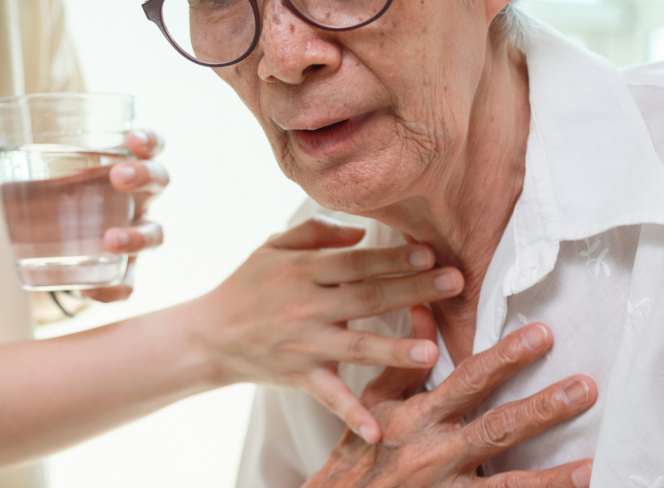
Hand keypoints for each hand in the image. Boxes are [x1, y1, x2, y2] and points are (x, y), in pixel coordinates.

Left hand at [0, 129, 168, 301]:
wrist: (66, 244)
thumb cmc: (62, 198)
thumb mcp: (41, 182)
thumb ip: (16, 176)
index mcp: (124, 166)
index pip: (149, 146)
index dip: (149, 139)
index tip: (134, 139)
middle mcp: (139, 198)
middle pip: (159, 182)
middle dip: (143, 177)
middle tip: (117, 178)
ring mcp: (137, 233)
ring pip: (156, 233)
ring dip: (138, 236)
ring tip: (111, 239)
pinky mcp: (126, 270)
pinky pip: (131, 282)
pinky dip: (114, 289)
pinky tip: (89, 290)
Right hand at [192, 216, 465, 442]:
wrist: (208, 335)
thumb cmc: (246, 286)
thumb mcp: (272, 248)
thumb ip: (315, 233)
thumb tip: (361, 232)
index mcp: (303, 271)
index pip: (357, 262)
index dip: (393, 256)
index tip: (430, 251)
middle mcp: (307, 306)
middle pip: (368, 297)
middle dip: (414, 289)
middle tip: (454, 282)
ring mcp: (304, 343)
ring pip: (357, 345)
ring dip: (394, 348)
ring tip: (430, 350)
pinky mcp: (300, 376)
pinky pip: (330, 397)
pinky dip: (351, 415)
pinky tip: (376, 431)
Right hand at [304, 314, 596, 487]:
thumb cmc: (358, 455)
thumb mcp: (375, 403)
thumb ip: (405, 362)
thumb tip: (425, 312)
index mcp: (417, 415)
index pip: (469, 379)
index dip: (506, 357)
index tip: (542, 335)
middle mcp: (434, 450)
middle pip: (497, 426)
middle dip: (544, 406)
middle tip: (585, 387)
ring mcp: (445, 487)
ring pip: (507, 479)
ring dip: (552, 473)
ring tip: (591, 460)